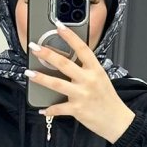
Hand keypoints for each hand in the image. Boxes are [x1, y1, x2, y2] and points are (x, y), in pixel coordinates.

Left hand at [26, 23, 135, 144]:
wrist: (117, 121)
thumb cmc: (108, 99)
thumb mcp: (101, 78)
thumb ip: (87, 69)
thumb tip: (68, 61)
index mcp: (96, 69)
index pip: (82, 48)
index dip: (69, 36)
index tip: (58, 26)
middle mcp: (88, 80)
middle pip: (64, 63)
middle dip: (47, 54)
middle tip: (34, 47)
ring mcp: (82, 95)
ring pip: (57, 84)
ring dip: (41, 78)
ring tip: (29, 73)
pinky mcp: (77, 110)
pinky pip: (59, 109)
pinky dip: (49, 109)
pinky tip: (42, 109)